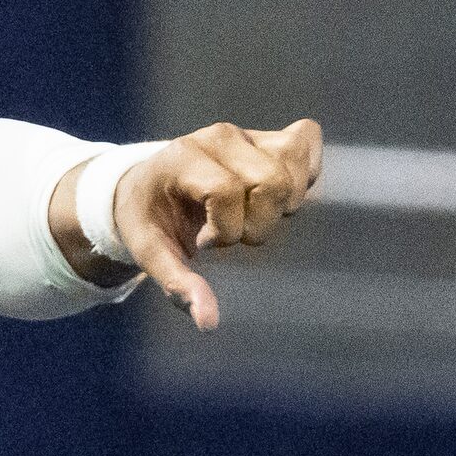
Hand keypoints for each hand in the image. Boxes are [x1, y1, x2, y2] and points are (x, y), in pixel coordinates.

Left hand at [115, 119, 325, 330]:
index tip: (207, 241)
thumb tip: (208, 321)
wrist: (148, 187)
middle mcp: (218, 138)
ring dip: (283, 203)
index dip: (225, 228)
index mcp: (183, 158)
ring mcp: (247, 133)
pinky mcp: (269, 135)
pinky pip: (307, 142)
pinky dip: (303, 172)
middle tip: (233, 232)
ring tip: (252, 214)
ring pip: (293, 167)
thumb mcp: (149, 252)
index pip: (225, 191)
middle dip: (258, 222)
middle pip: (271, 182)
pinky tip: (277, 194)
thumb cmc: (149, 219)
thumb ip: (177, 283)